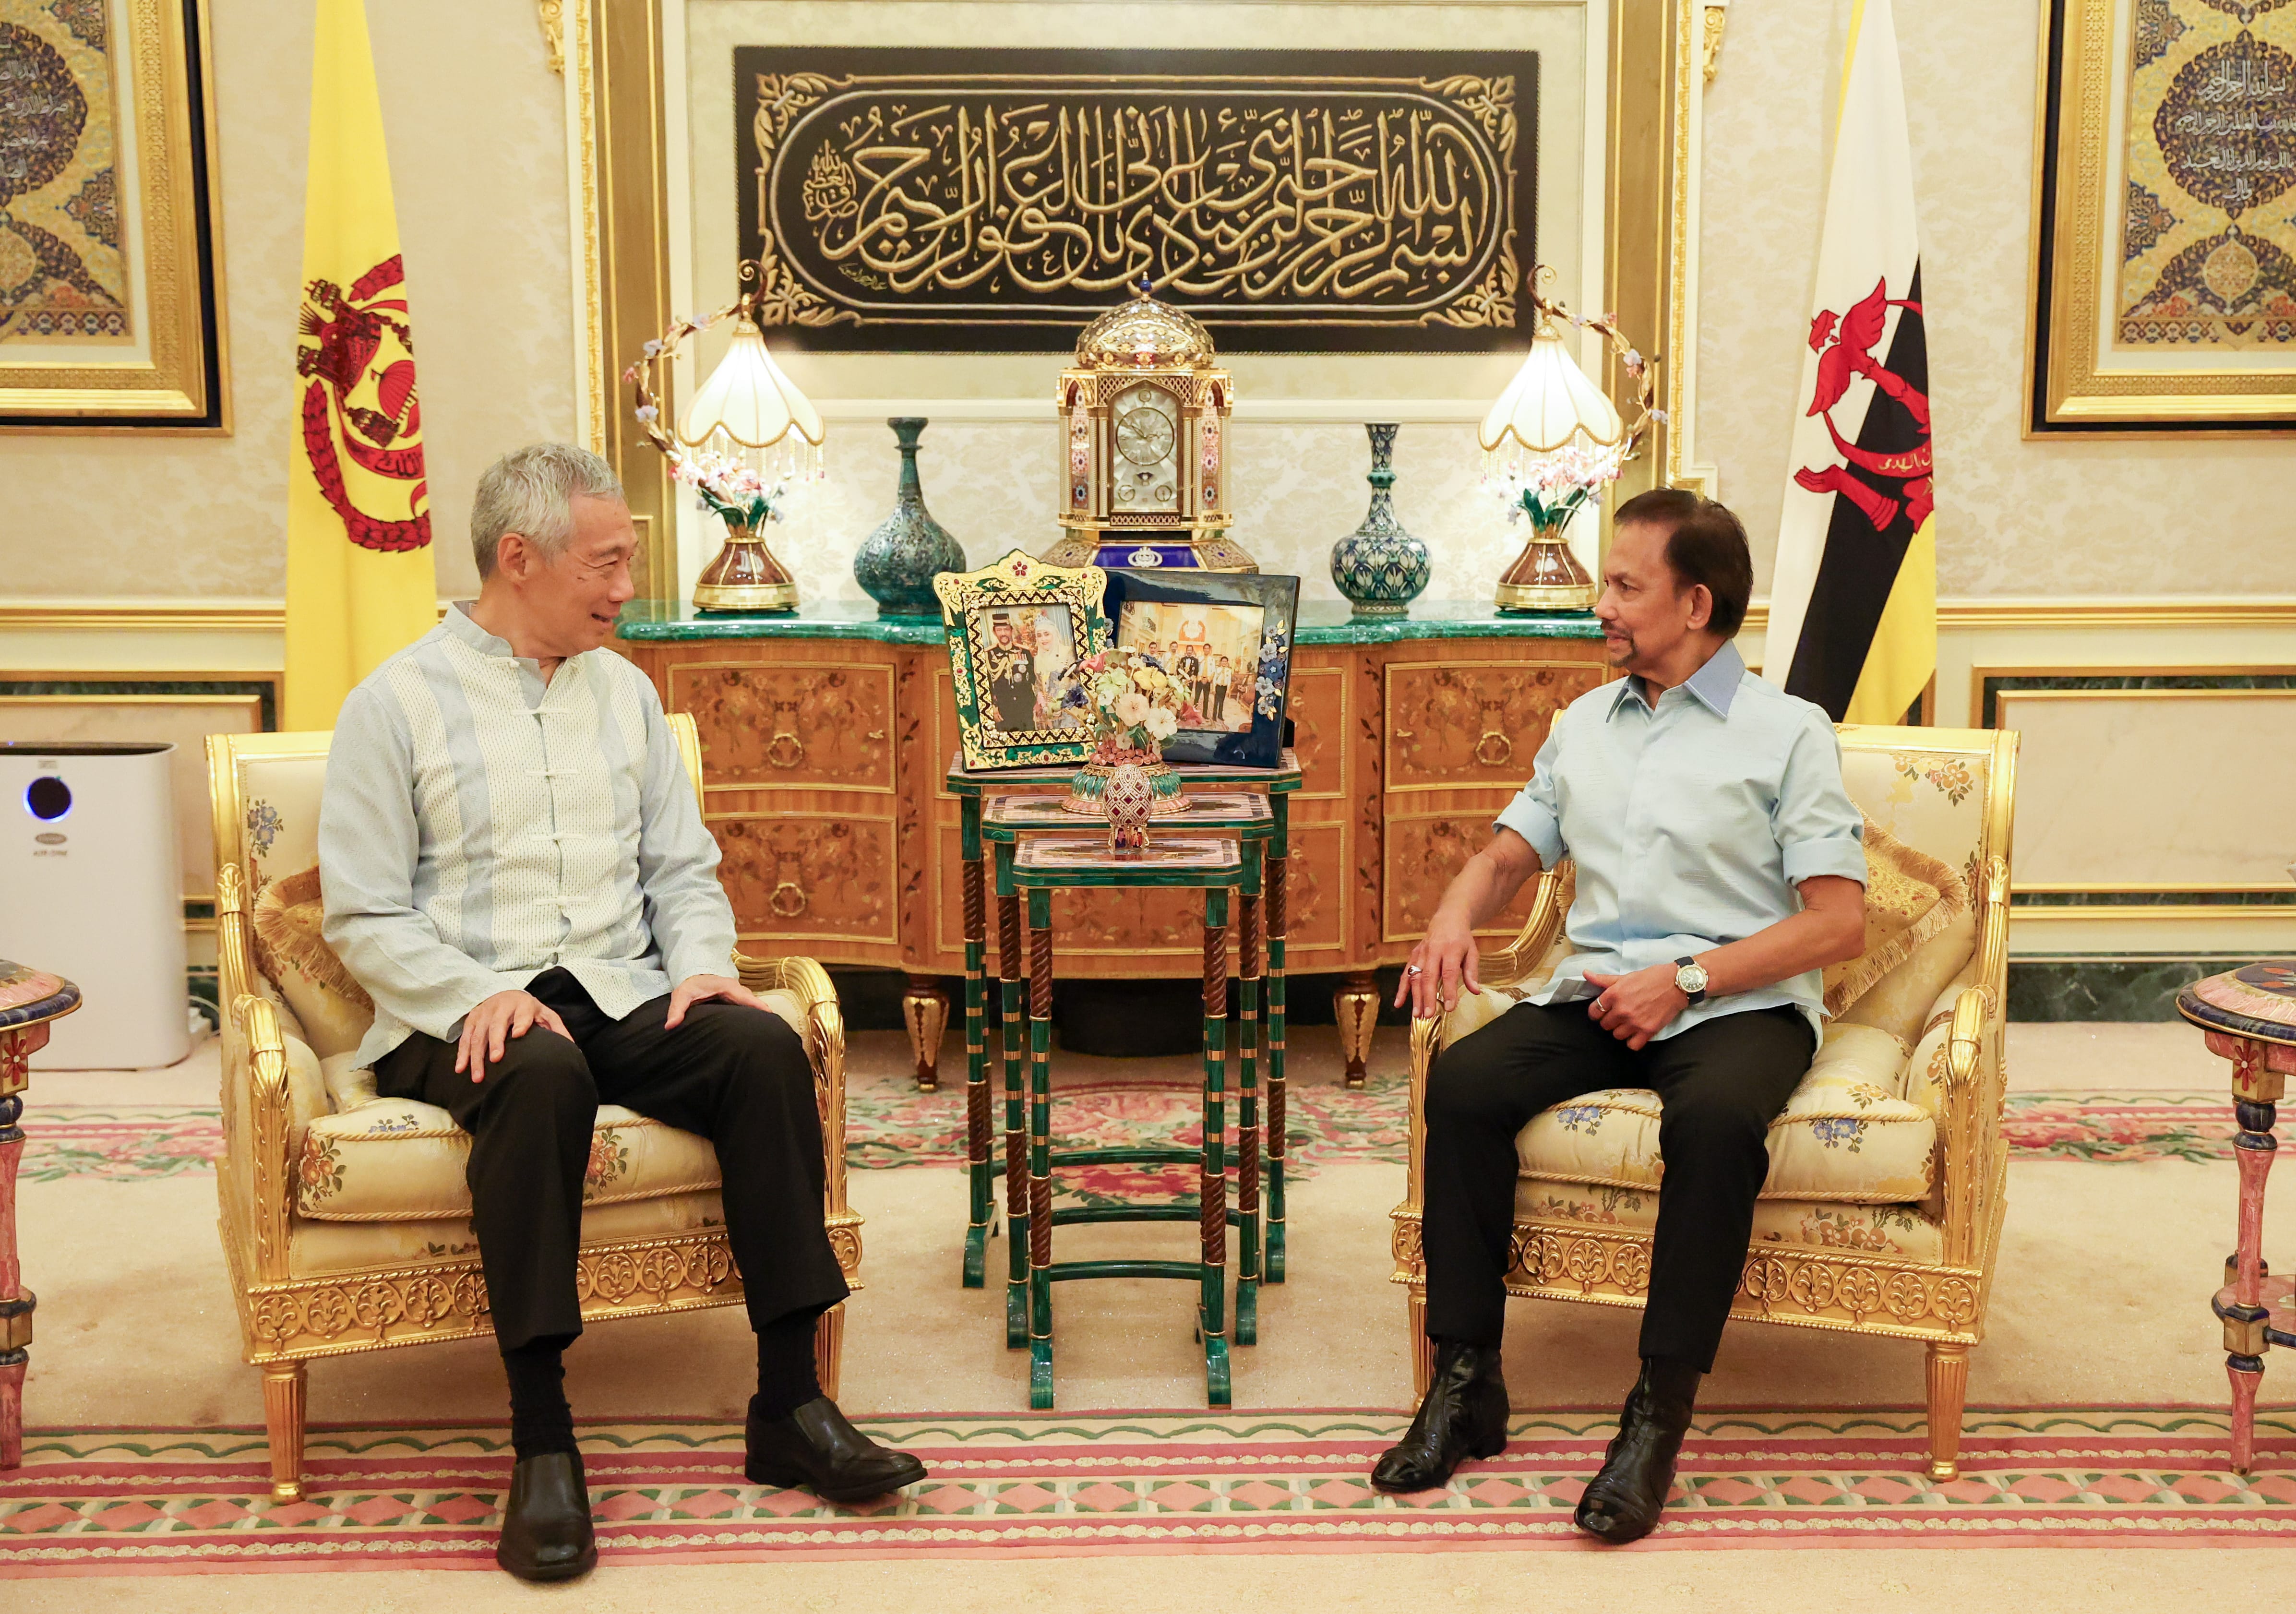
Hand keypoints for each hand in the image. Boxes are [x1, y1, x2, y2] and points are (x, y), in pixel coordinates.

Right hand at [456, 989, 570, 1079]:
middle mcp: (502, 1007)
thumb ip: (557, 1029)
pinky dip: (462, 1054)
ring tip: (478, 1076)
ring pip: (478, 1034)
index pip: (523, 1014)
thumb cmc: (529, 1010)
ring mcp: (484, 1012)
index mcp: (523, 1005)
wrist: (506, 994)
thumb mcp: (545, 1014)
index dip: (521, 1023)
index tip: (519, 1034)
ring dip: (476, 1056)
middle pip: (497, 1024)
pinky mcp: (471, 1019)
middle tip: (495, 1059)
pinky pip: (465, 1037)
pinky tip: (461, 1069)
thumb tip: (573, 1048)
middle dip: (495, 1042)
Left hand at [664, 972, 768, 1029]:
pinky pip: (748, 1005)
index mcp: (727, 987)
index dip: (757, 1006)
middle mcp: (736, 989)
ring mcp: (738, 993)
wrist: (693, 977)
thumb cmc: (689, 986)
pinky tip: (760, 1025)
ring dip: (760, 1013)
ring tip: (771, 1028)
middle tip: (775, 1027)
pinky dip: (755, 1013)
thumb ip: (676, 1009)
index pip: (745, 996)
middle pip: (753, 1001)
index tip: (769, 1014)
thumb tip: (670, 1025)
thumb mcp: (681, 996)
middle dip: (763, 1012)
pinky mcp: (737, 999)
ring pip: (752, 1004)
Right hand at [1396, 913, 1481, 1019]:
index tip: (1449, 1007)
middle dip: (1428, 997)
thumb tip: (1475, 991)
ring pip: (1415, 977)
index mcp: (1450, 949)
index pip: (1448, 972)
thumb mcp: (1472, 952)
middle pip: (1428, 976)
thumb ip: (1471, 972)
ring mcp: (1421, 953)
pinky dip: (1401, 989)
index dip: (1449, 991)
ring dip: (1415, 996)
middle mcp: (1433, 951)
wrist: (1447, 920)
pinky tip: (1399, 1004)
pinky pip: (1405, 974)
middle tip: (1429, 1015)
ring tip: (1417, 1015)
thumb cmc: (1462, 940)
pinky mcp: (1413, 956)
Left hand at [1579, 965, 1687, 1050]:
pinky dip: (1633, 1041)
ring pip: (1617, 1035)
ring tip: (1629, 1022)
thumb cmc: (1651, 978)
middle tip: (1619, 1015)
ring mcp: (1634, 1022)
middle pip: (1605, 1025)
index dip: (1596, 1012)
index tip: (1602, 1011)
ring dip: (1621, 1030)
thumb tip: (1586, 974)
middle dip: (1610, 1020)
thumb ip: (1604, 980)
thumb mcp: (1626, 977)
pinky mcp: (1647, 1031)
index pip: (1594, 1011)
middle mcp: (1622, 1010)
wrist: (1676, 984)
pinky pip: (1632, 1045)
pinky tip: (1636, 1032)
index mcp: (1614, 994)